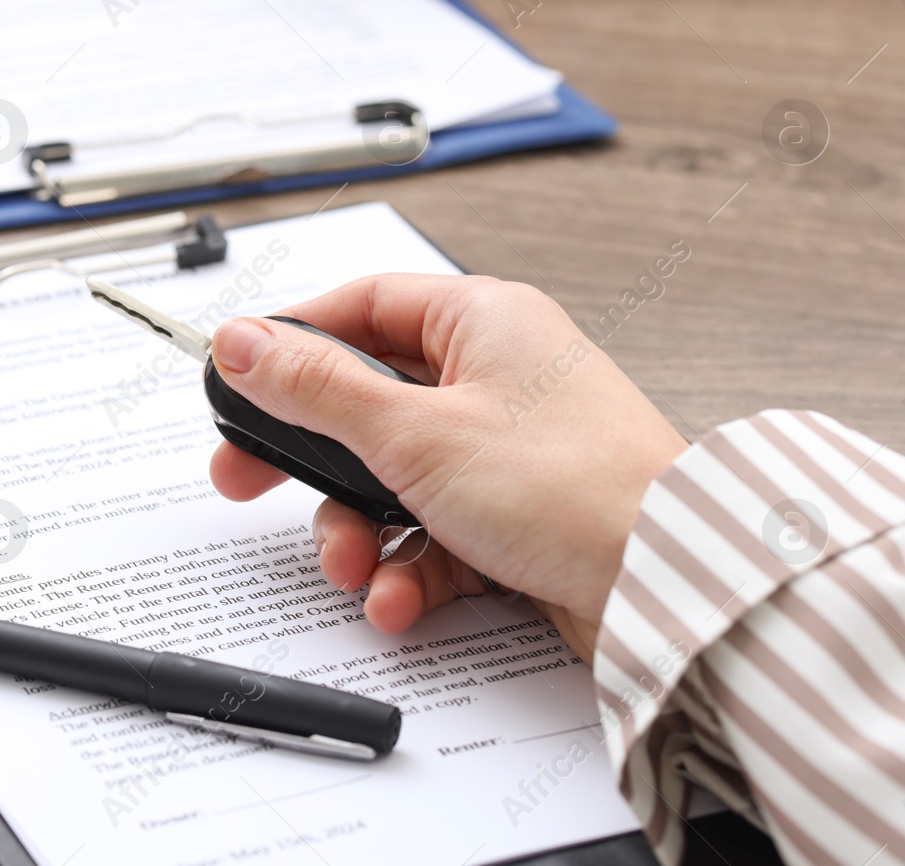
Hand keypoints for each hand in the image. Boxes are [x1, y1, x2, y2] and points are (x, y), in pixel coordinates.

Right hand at [208, 274, 687, 661]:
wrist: (668, 586)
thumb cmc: (571, 488)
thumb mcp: (414, 432)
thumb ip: (316, 387)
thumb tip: (242, 340)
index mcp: (481, 320)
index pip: (362, 305)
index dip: (292, 341)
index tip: (237, 377)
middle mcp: (496, 374)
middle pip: (367, 401)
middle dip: (313, 459)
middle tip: (247, 480)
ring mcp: (508, 447)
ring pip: (394, 477)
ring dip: (360, 529)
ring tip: (356, 566)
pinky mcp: (518, 513)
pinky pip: (436, 530)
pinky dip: (410, 567)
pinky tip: (401, 598)